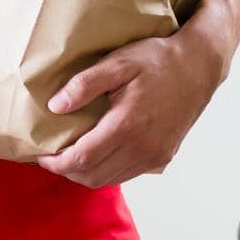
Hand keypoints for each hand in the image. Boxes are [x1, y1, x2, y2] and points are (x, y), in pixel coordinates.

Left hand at [36, 24, 226, 187]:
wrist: (199, 66)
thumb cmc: (157, 60)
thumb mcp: (119, 62)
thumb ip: (85, 84)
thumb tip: (55, 106)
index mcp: (127, 125)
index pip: (81, 159)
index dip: (56, 162)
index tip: (40, 154)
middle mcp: (142, 147)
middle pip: (92, 176)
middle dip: (66, 171)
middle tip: (50, 157)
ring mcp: (154, 155)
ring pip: (109, 179)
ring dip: (85, 174)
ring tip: (69, 157)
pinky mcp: (162, 156)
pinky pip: (126, 174)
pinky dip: (106, 171)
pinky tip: (97, 155)